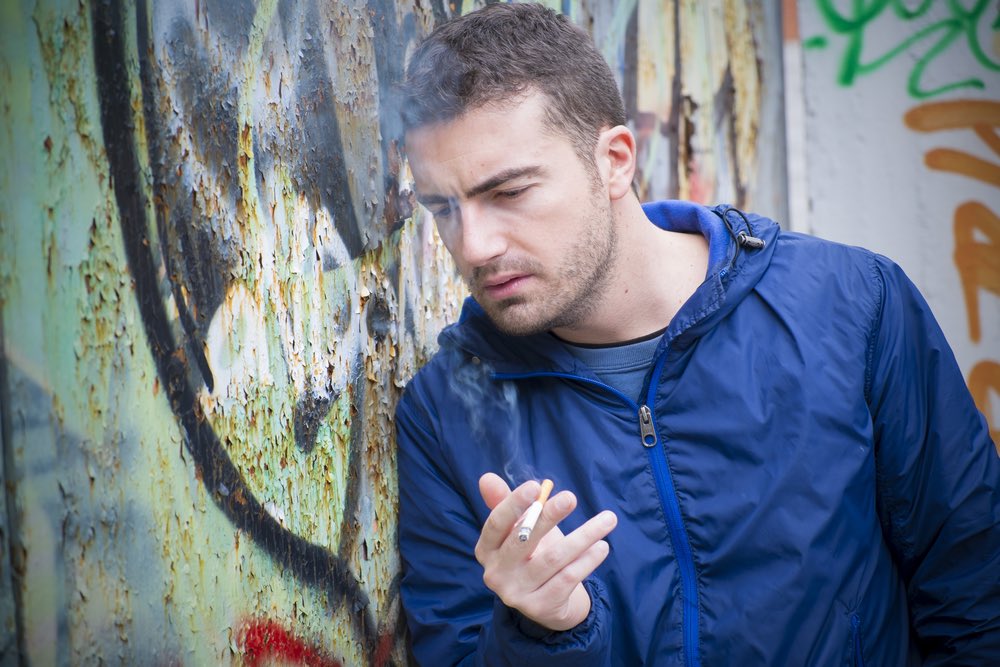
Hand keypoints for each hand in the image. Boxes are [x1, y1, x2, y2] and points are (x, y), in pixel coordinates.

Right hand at [475, 472, 617, 630]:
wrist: (545, 601)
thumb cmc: (531, 553)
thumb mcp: (519, 529)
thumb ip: (504, 503)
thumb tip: (487, 478)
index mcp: (486, 549)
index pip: (496, 524)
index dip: (513, 504)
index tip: (536, 486)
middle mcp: (496, 573)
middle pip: (523, 540)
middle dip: (548, 516)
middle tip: (571, 497)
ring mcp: (516, 593)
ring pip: (553, 559)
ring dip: (582, 536)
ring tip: (607, 519)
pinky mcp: (540, 607)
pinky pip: (567, 578)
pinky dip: (587, 561)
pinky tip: (602, 546)